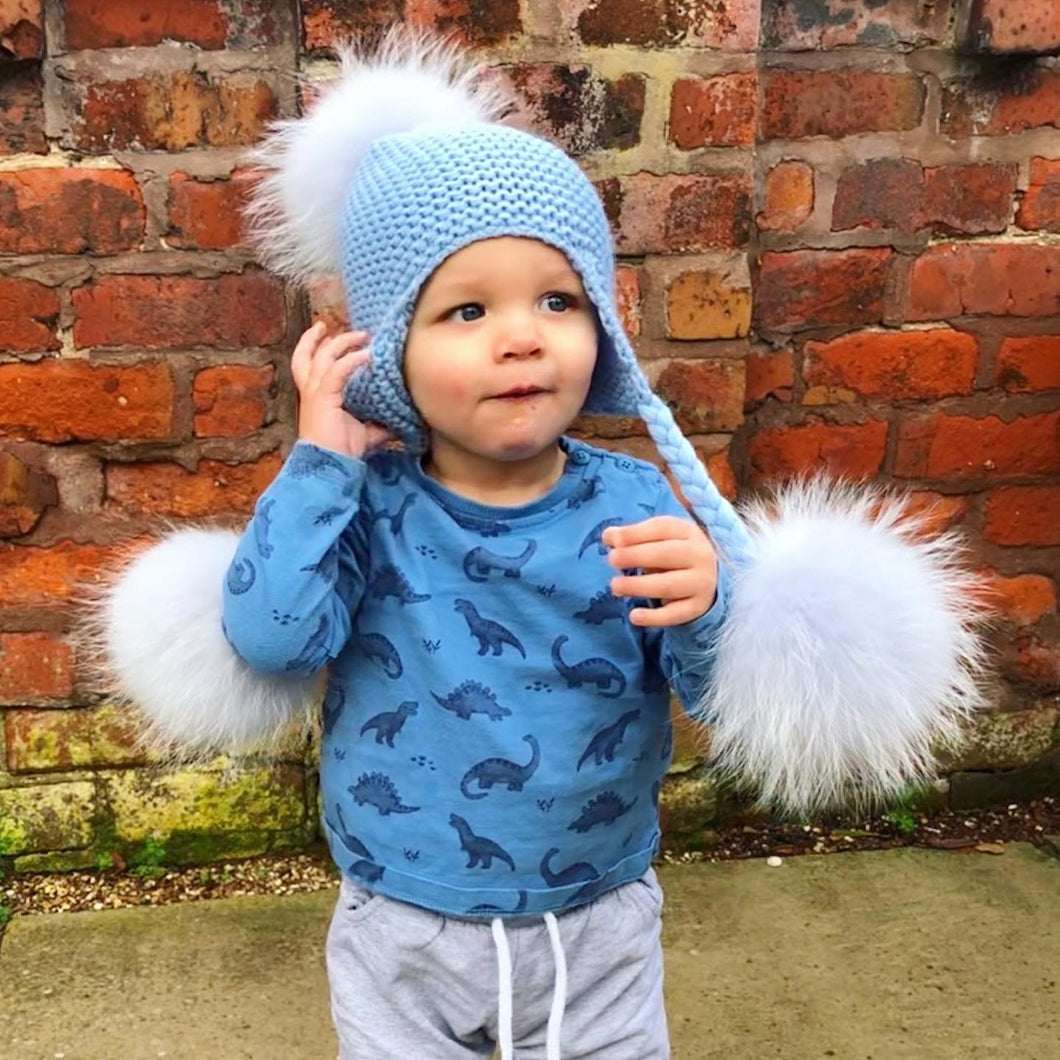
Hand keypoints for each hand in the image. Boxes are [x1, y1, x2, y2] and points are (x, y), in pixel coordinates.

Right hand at [290, 322, 389, 457]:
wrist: (330, 465)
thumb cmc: (342, 451)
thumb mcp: (364, 433)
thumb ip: (377, 424)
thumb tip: (399, 424)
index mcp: (315, 397)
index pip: (309, 366)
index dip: (316, 349)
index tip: (328, 336)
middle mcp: (311, 391)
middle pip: (305, 355)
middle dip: (315, 338)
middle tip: (327, 326)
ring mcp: (315, 392)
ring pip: (323, 356)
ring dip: (342, 342)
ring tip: (361, 335)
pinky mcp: (324, 396)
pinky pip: (338, 370)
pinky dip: (352, 360)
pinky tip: (367, 355)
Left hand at [603, 516, 717, 627]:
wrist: (707, 579)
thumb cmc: (672, 553)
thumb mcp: (657, 538)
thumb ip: (632, 536)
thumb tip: (609, 536)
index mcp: (688, 532)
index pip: (662, 528)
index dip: (635, 534)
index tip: (611, 540)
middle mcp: (700, 556)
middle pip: (666, 554)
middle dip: (636, 556)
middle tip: (612, 559)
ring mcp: (701, 583)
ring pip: (668, 585)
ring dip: (639, 586)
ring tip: (615, 586)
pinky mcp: (697, 607)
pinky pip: (675, 614)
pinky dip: (654, 617)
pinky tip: (634, 616)